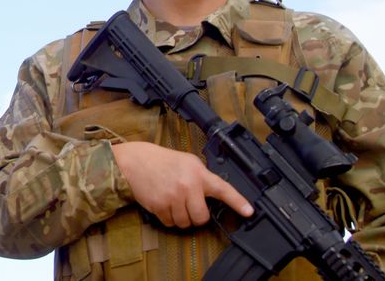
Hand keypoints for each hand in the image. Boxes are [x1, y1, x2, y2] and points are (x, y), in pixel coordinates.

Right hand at [111, 141, 252, 227]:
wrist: (136, 162)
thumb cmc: (163, 162)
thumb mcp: (188, 162)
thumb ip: (202, 177)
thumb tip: (214, 194)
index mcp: (198, 173)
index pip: (222, 189)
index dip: (237, 202)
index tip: (249, 212)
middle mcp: (187, 186)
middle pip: (201, 217)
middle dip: (196, 216)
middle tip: (189, 206)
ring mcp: (173, 197)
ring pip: (185, 223)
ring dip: (181, 218)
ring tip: (174, 202)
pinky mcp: (159, 206)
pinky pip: (170, 223)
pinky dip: (168, 218)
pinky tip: (164, 205)